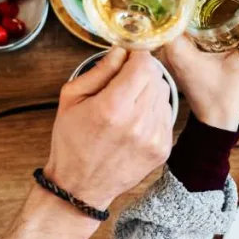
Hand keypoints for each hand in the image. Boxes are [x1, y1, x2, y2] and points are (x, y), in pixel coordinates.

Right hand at [44, 48, 172, 208]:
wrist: (80, 187)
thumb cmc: (71, 140)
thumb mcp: (72, 98)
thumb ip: (99, 70)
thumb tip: (122, 51)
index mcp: (113, 107)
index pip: (144, 63)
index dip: (136, 56)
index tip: (126, 59)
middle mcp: (138, 122)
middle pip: (156, 76)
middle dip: (142, 72)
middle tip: (124, 81)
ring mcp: (154, 138)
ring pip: (164, 93)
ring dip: (149, 90)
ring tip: (128, 102)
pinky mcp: (163, 149)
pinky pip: (166, 114)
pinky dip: (154, 110)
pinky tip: (135, 119)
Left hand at [161, 4, 238, 130]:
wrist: (216, 121)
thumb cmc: (225, 96)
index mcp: (179, 51)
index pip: (167, 15)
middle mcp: (169, 51)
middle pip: (168, 17)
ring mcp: (171, 56)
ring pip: (172, 25)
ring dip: (183, 10)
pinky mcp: (177, 59)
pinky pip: (177, 33)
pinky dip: (186, 22)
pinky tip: (199, 12)